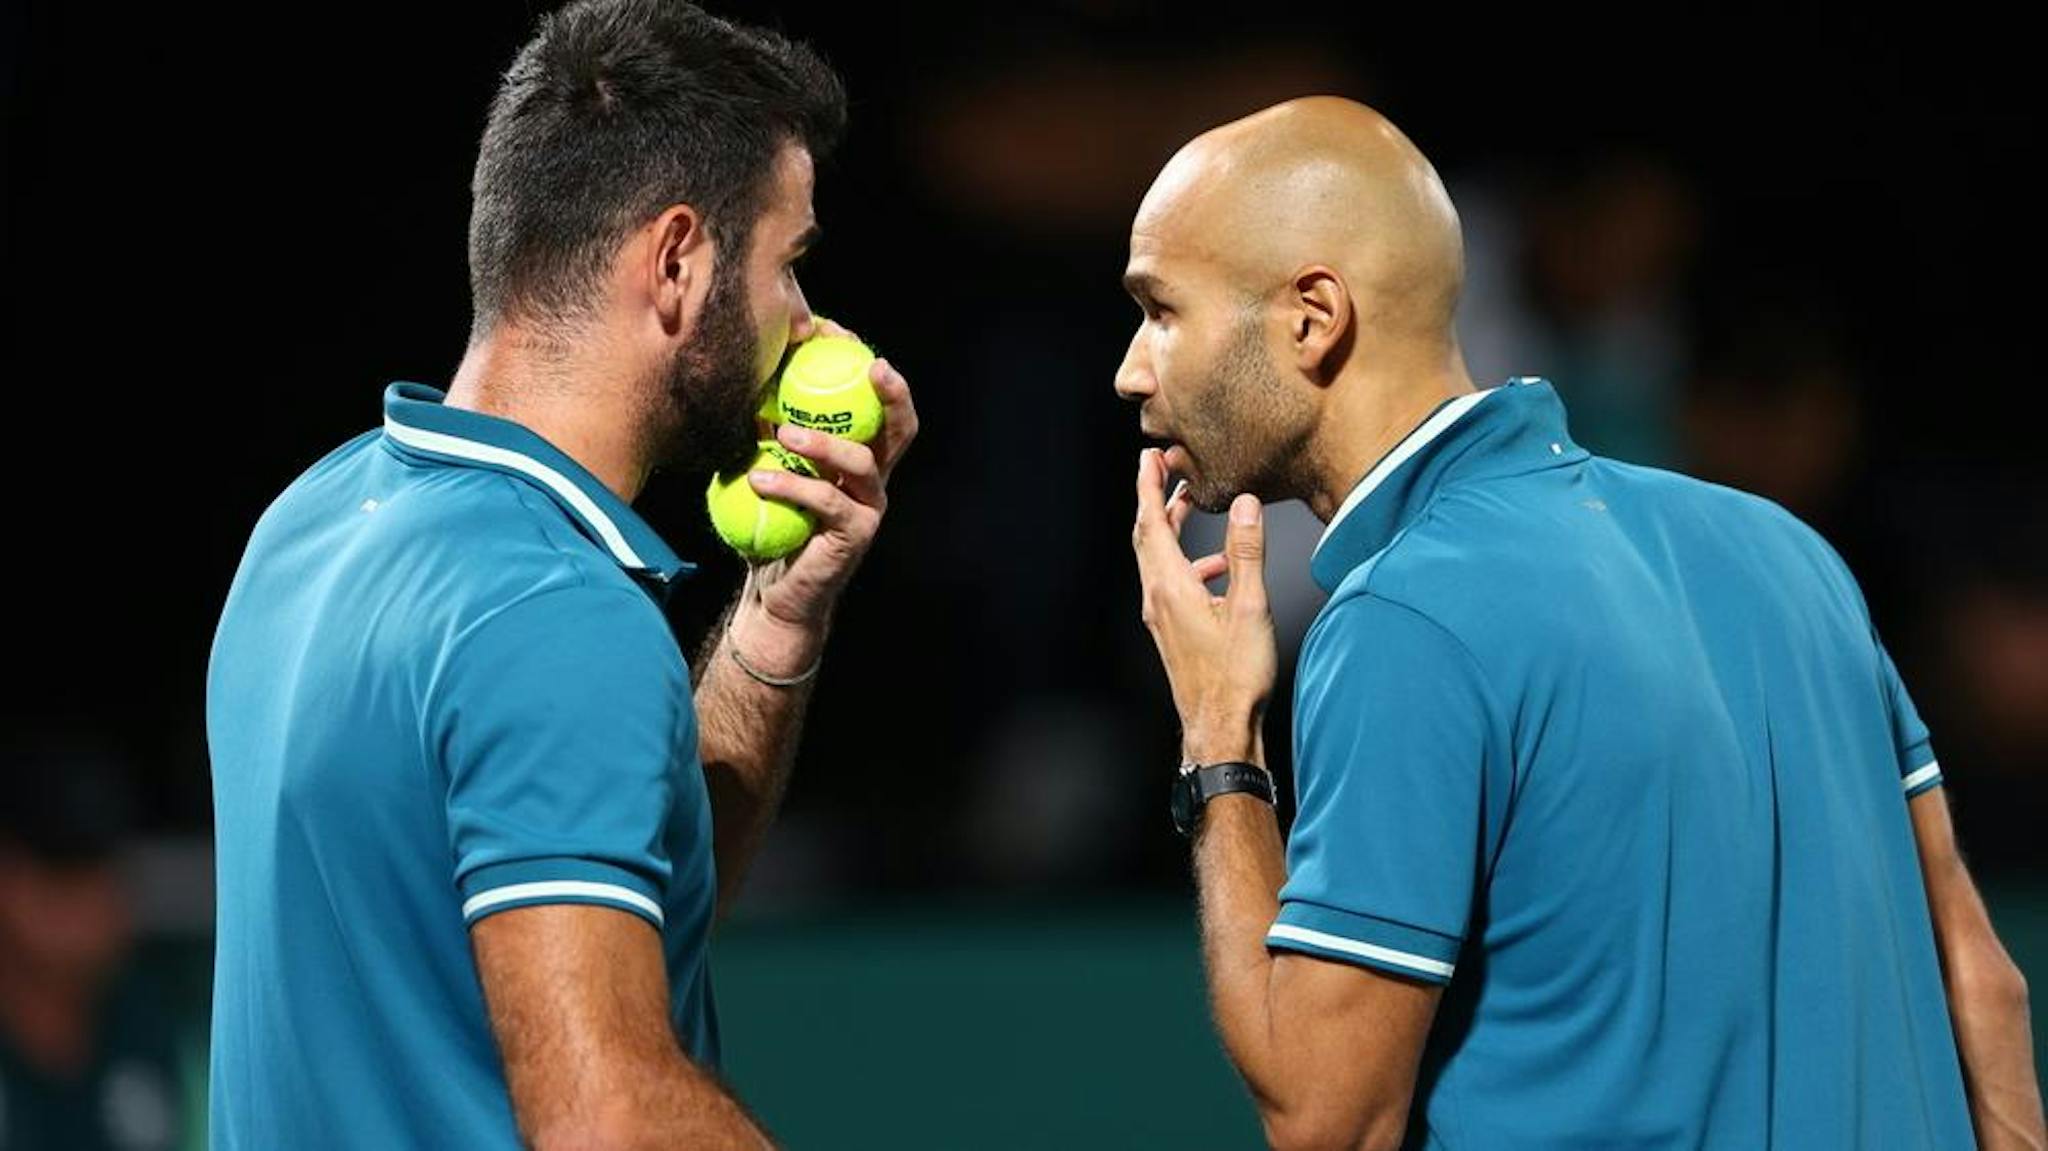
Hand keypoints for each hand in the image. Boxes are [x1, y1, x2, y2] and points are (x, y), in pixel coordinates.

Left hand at [736, 322, 918, 662]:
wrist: (775, 594)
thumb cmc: (773, 527)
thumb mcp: (769, 467)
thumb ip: (767, 430)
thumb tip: (742, 377)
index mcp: (861, 456)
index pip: (877, 402)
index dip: (863, 362)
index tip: (832, 329)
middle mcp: (875, 479)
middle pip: (902, 427)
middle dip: (892, 391)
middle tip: (870, 364)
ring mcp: (869, 508)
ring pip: (863, 463)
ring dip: (825, 441)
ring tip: (785, 430)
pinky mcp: (854, 536)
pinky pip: (826, 502)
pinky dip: (791, 486)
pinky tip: (759, 476)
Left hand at [1131, 448, 1276, 764]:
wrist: (1221, 727)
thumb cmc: (1235, 676)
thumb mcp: (1249, 607)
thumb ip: (1246, 553)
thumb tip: (1244, 506)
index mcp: (1171, 587)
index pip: (1152, 523)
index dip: (1150, 486)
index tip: (1149, 457)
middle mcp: (1157, 599)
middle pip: (1147, 537)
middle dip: (1155, 500)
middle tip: (1165, 469)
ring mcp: (1161, 617)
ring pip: (1158, 560)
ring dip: (1171, 529)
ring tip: (1192, 508)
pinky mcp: (1172, 632)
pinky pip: (1170, 583)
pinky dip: (1187, 562)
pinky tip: (1215, 569)